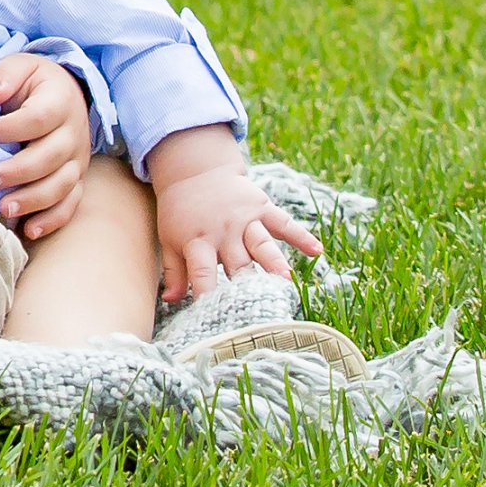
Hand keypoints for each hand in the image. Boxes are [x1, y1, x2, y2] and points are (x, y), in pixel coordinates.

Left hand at [0, 42, 95, 244]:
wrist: (64, 95)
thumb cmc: (33, 84)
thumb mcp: (20, 66)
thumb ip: (5, 75)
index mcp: (60, 101)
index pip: (38, 118)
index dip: (9, 129)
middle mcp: (74, 132)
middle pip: (50, 157)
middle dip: (17, 172)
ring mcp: (77, 160)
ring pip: (61, 185)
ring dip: (33, 200)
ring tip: (4, 208)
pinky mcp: (76, 180)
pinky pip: (70, 204)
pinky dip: (51, 220)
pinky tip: (28, 229)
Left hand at [147, 135, 323, 306]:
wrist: (195, 171)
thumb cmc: (180, 213)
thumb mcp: (169, 240)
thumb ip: (174, 272)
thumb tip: (170, 301)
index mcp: (198, 240)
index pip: (203, 272)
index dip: (208, 293)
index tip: (214, 315)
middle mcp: (224, 231)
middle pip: (238, 263)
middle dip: (247, 285)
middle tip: (258, 308)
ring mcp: (245, 219)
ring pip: (262, 244)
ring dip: (274, 262)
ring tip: (285, 280)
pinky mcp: (262, 207)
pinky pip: (284, 222)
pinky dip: (301, 236)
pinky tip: (316, 251)